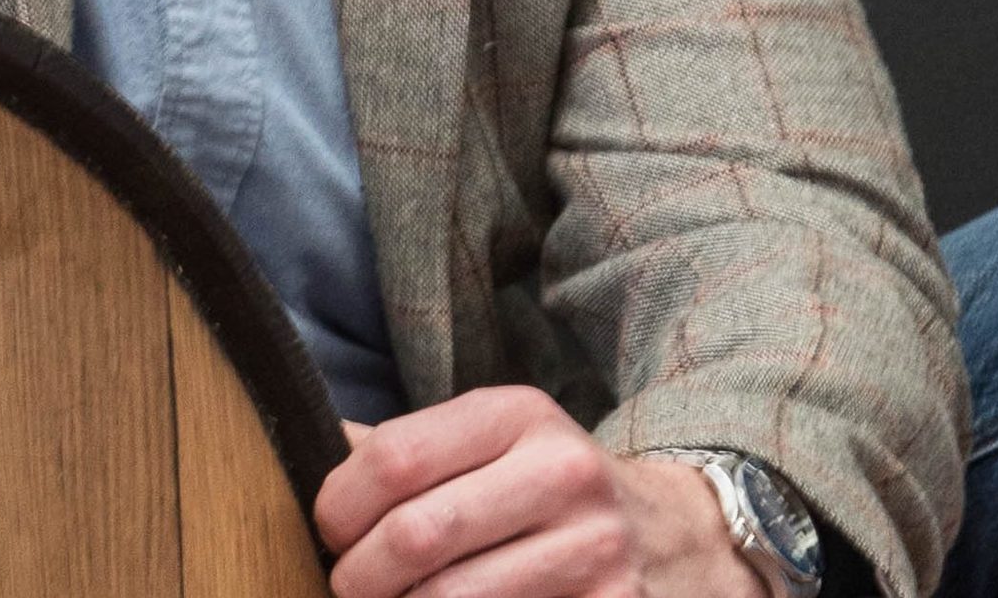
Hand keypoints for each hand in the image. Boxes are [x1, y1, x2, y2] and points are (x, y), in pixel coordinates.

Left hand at [314, 387, 764, 597]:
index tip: (332, 533)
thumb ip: (409, 447)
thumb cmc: (556, 492)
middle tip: (353, 587)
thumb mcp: (498, 443)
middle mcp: (563, 475)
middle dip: (358, 578)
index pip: (392, 460)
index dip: (338, 508)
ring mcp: (593, 553)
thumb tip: (314, 445)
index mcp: (520, 417)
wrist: (683, 539)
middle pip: (414, 537)